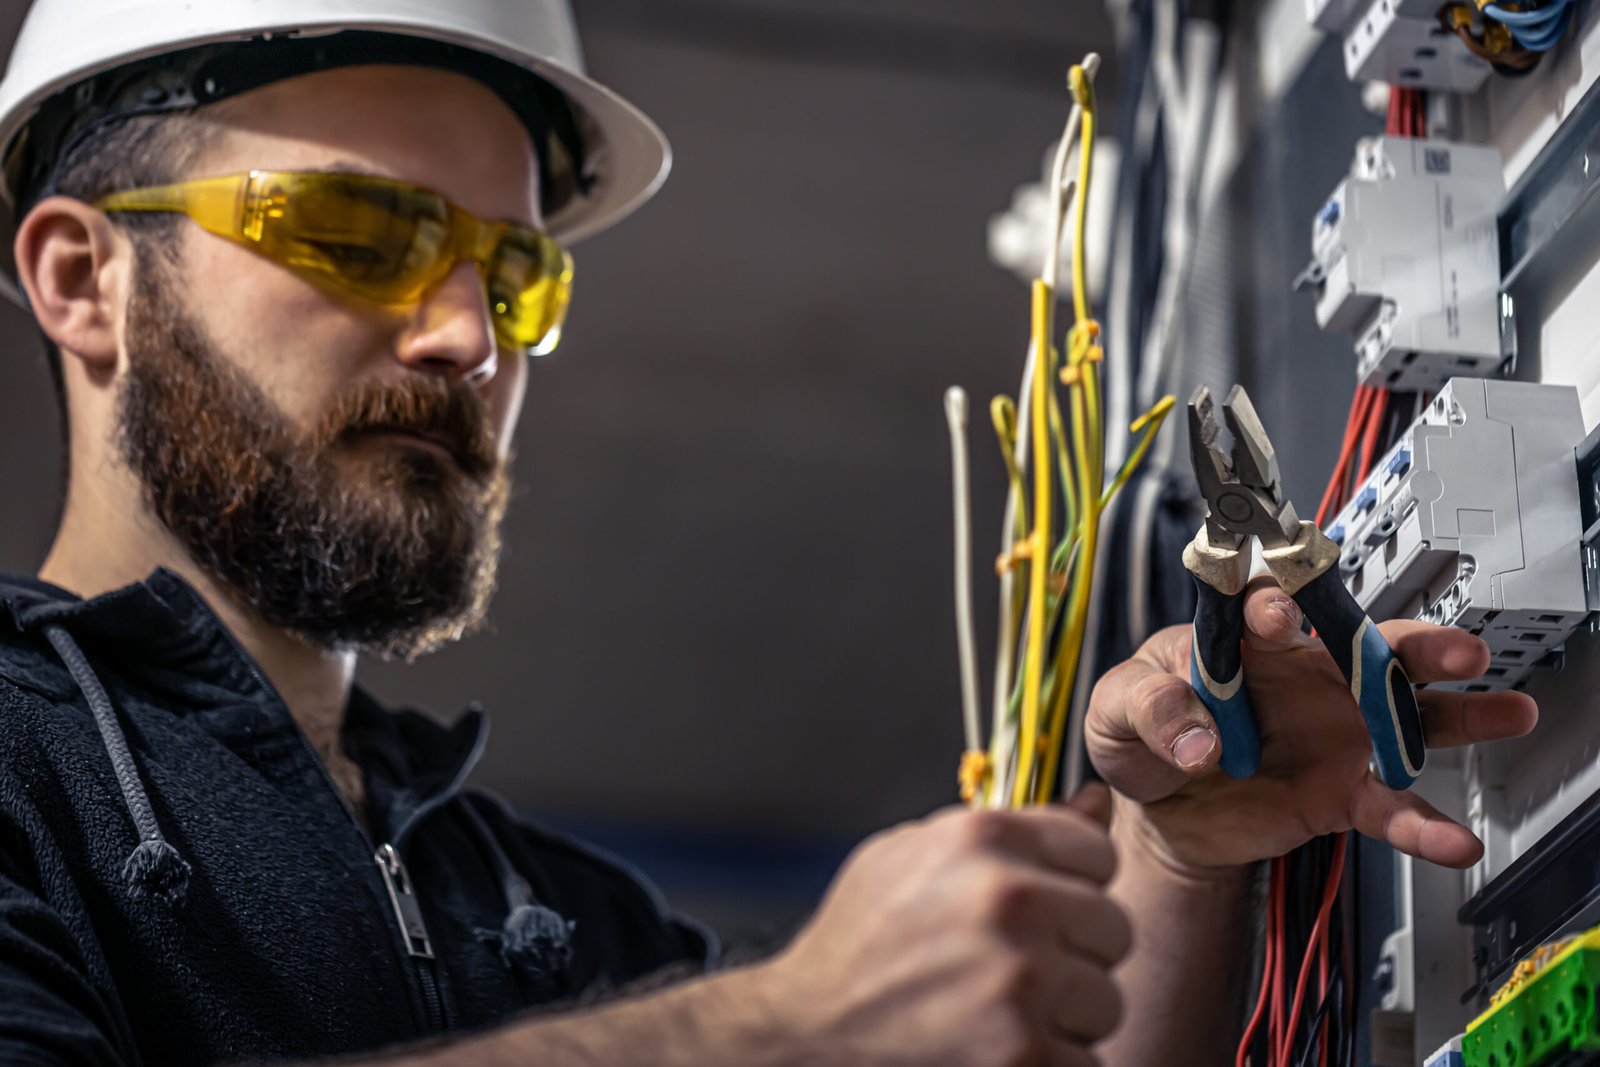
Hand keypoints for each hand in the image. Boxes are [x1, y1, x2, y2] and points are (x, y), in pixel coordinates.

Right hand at [755, 786, 1129, 1066]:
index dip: (1071, 886)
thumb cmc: (858, 946)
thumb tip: (1097, 802)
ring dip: (1064, 1016)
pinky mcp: (1025, 1056)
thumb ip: (1014, 828)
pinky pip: (1087, 1062)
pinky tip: (995, 1052)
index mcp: (983, 839)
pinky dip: (1049, 1066)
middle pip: (1113, 927)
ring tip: (999, 1014)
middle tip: (1013, 971)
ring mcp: (1020, 982)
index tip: (1040, 911)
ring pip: (1105, 999)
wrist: (804, 1036)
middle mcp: (1009, 901)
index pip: (1097, 852)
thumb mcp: (914, 857)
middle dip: (1073, 954)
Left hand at [1086, 577, 1537, 871]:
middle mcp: (1304, 677)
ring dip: (1458, 714)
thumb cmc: (1142, 732)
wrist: (1159, 807)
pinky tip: (1453, 840)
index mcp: (1245, 641)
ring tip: (1508, 711)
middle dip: (1416, 644)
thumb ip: (1148, 709)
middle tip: (1455, 648)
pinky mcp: (1339, 793)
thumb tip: (1192, 741)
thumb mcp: (1116, 710)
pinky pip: (1388, 807)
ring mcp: (1333, 734)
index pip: (1268, 610)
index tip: (1274, 615)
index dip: (1274, 608)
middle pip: (1369, 650)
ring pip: (1405, 718)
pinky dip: (1421, 825)